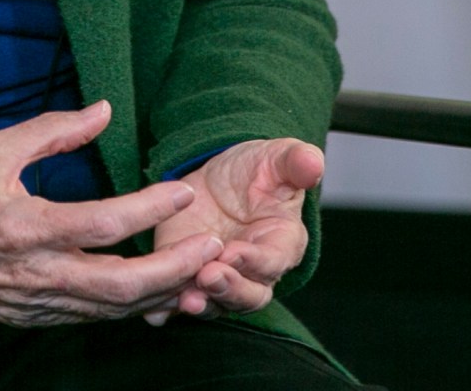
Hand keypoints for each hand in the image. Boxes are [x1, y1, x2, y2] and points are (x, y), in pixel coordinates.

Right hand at [0, 101, 226, 326]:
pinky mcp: (36, 317)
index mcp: (26, 228)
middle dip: (174, 268)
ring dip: (162, 292)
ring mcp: (38, 302)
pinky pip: (95, 319)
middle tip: (212, 246)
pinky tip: (160, 291)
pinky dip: (132, 307)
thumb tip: (104, 110)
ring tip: (200, 271)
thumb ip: (53, 129)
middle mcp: (37, 273)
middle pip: (120, 283)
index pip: (103, 225)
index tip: (182, 190)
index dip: (149, 209)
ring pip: (113, 310)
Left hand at [144, 138, 323, 323]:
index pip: (274, 261)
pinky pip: (181, 300)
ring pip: (217, 303)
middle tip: (208, 277)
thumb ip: (296, 162)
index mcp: (282, 243)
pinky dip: (169, 309)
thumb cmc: (256, 170)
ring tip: (186, 298)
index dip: (256, 261)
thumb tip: (314, 164)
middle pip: (249, 295)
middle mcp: (254, 270)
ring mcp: (221, 276)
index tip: (234, 253)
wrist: (218, 177)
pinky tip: (157, 311)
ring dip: (203, 303)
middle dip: (230, 289)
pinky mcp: (188, 276)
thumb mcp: (276, 158)